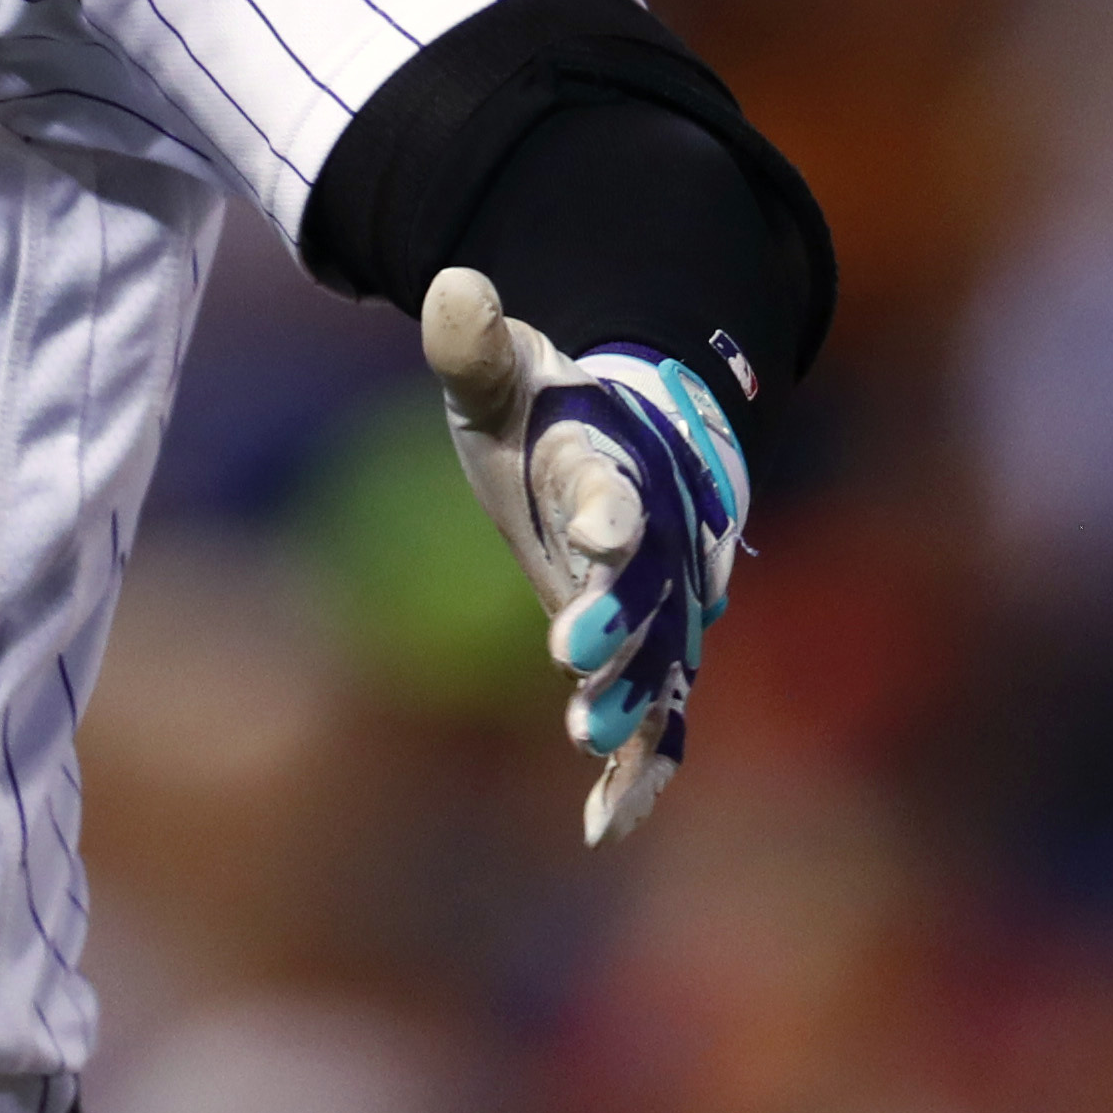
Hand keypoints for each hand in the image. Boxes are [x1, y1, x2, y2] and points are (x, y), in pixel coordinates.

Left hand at [420, 267, 749, 843]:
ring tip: (594, 750)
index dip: (610, 512)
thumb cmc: (548, 406)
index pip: (618, 488)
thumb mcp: (502, 370)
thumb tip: (451, 284)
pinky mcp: (648, 652)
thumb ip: (472, 342)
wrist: (631, 435)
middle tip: (574, 661)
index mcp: (614, 466)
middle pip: (647, 588)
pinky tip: (602, 829)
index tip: (595, 535)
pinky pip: (659, 719)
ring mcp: (658, 603)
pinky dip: (640, 771)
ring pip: (661, 661)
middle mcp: (652, 542)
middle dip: (618, 624)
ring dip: (631, 704)